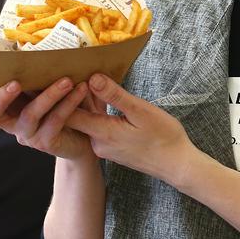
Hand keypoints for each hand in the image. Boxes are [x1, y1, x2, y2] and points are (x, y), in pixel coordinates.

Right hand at [0, 76, 96, 160]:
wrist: (88, 133)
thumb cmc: (64, 101)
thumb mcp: (48, 83)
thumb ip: (36, 69)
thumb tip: (31, 34)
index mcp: (5, 106)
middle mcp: (11, 122)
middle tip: (14, 82)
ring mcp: (28, 134)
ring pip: (29, 116)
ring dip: (48, 96)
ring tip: (66, 80)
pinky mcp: (47, 142)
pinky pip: (55, 122)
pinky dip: (68, 104)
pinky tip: (81, 89)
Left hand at [66, 73, 204, 187]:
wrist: (176, 164)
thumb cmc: (164, 137)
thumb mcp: (141, 111)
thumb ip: (115, 95)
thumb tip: (92, 78)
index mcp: (102, 133)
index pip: (69, 113)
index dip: (63, 95)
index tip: (66, 76)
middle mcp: (97, 143)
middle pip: (75, 118)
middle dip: (73, 97)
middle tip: (75, 73)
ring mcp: (104, 149)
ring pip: (87, 123)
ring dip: (86, 105)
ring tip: (88, 82)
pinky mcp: (112, 150)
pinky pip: (98, 129)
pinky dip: (97, 115)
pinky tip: (103, 101)